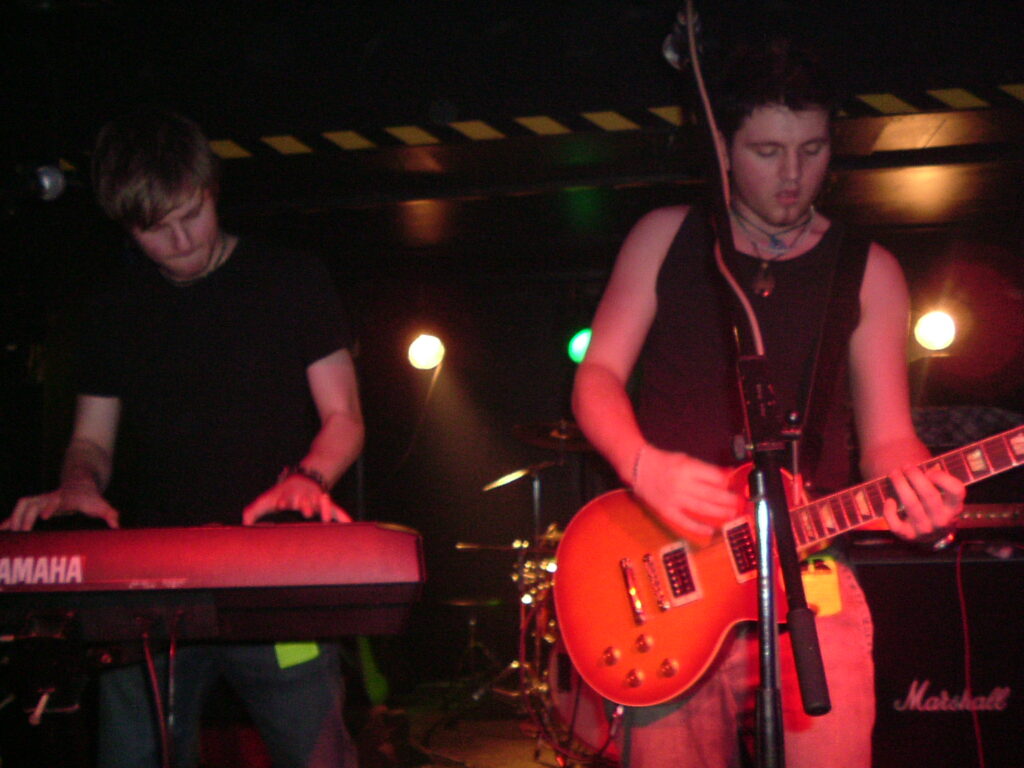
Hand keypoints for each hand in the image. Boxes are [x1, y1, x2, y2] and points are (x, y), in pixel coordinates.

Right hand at [4, 485, 119, 530]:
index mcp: (67, 498)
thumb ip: (109, 514)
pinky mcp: (35, 504)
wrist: (81, 483)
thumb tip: (117, 525)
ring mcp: (42, 499)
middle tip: (21, 533)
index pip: (57, 501)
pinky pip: (19, 510)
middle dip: (26, 517)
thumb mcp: (101, 505)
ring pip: (23, 504)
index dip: (50, 507)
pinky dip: (9, 520)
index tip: (44, 517)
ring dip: (14, 518)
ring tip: (9, 534)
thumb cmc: (91, 498)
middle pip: (34, 503)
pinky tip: (2, 532)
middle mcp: (51, 497)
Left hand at [242, 475, 351, 524]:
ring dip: (323, 510)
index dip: (283, 501)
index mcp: (288, 496)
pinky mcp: (326, 503)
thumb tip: (243, 524)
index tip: (281, 503)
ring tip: (327, 519)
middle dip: (305, 505)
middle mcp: (303, 497)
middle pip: (305, 502)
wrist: (304, 477)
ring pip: (321, 504)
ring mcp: (316, 500)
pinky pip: (336, 509)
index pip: (285, 498)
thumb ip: (253, 511)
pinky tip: (350, 523)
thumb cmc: (282, 494)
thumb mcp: (267, 499)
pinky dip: (342, 516)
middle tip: (306, 511)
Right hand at [633, 445, 743, 543]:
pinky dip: (698, 527)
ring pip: (701, 508)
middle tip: (740, 502)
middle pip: (710, 494)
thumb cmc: (664, 462)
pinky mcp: (667, 511)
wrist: (638, 467)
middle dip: (728, 499)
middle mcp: (681, 484)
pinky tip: (710, 530)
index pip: (713, 476)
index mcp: (687, 468)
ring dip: (719, 512)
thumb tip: (727, 475)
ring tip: (732, 514)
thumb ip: (705, 469)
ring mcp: (674, 499)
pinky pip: (684, 521)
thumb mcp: (686, 459)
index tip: (733, 485)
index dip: (726, 481)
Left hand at [882, 464, 964, 543]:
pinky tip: (889, 500)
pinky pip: (896, 523)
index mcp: (954, 508)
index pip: (956, 491)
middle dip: (915, 476)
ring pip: (911, 504)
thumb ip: (937, 482)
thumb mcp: (943, 497)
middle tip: (906, 466)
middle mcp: (942, 520)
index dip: (942, 477)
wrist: (932, 536)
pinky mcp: (907, 535)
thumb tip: (922, 468)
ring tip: (895, 474)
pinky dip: (889, 510)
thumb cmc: (935, 507)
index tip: (929, 471)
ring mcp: (925, 530)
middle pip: (929, 495)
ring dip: (900, 485)